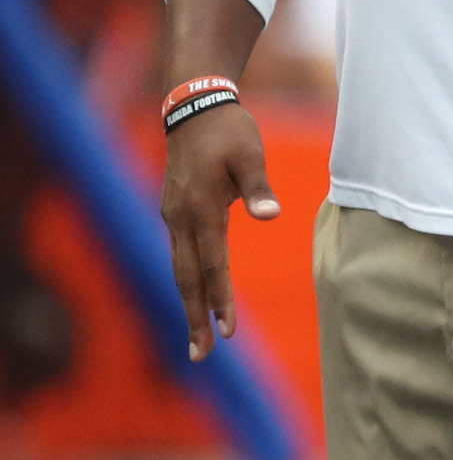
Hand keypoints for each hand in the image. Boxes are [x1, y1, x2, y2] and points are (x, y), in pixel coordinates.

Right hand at [160, 104, 279, 362]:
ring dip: (189, 303)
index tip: (228, 332)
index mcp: (201, 209)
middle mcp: (180, 218)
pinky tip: (196, 293)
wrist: (193, 104)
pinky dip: (187, 279)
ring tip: (197, 336)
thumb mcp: (249, 153)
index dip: (221, 299)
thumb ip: (259, 187)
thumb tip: (271, 216)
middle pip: (187, 278)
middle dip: (195, 318)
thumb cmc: (228, 130)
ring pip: (180, 268)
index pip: (213, 265)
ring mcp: (173, 215)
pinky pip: (180, 253)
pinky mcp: (174, 210)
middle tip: (201, 355)